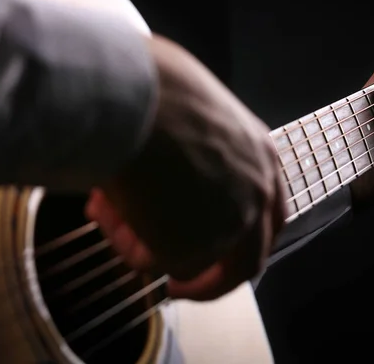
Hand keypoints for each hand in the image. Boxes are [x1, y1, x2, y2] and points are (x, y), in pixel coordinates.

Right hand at [88, 34, 284, 300]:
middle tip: (180, 286)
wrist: (133, 97)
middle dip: (213, 279)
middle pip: (249, 259)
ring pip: (198, 265)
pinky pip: (159, 262)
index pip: (268, 211)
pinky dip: (129, 246)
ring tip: (113, 220)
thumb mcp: (194, 116)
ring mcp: (233, 224)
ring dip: (151, 252)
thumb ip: (197, 152)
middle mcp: (257, 194)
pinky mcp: (198, 247)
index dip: (241, 234)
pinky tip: (106, 208)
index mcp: (262, 157)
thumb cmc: (153, 87)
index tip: (213, 244)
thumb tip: (165, 168)